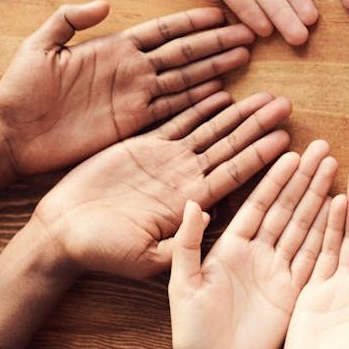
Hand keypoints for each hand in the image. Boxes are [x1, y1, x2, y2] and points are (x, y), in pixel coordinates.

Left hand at [0, 2, 253, 175]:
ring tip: (243, 57)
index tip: (221, 13)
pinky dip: (196, 102)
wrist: (12, 136)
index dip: (191, 22)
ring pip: (184, 79)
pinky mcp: (131, 124)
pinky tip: (220, 93)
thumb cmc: (19, 90)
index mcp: (114, 48)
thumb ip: (68, 21)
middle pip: (183, 53)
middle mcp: (131, 70)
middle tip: (248, 33)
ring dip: (214, 68)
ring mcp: (134, 97)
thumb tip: (104, 3)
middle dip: (215, 43)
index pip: (162, 31)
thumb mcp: (38, 47)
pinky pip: (170, 110)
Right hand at [31, 91, 292, 278]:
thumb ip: (181, 242)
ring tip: (266, 95)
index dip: (260, 156)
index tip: (287, 139)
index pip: (235, 174)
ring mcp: (167, 161)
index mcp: (190, 202)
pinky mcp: (145, 146)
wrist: (62, 234)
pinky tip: (220, 90)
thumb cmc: (102, 252)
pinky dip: (198, 104)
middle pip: (230, 146)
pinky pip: (177, 119)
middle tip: (287, 105)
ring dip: (238, 112)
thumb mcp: (146, 258)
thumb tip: (210, 217)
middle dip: (259, 126)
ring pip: (210, 129)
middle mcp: (185, 178)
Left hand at [162, 141, 336, 348]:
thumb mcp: (183, 282)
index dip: (275, 179)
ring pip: (303, 227)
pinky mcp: (292, 292)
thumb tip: (193, 201)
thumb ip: (188, 242)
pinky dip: (327, 235)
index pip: (258, 204)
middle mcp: (257, 254)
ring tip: (336, 170)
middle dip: (305, 179)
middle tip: (324, 150)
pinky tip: (341, 212)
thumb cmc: (190, 329)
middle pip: (286, 208)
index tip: (292, 153)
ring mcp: (276, 272)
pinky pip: (313, 257)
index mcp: (230, 247)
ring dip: (320, 199)